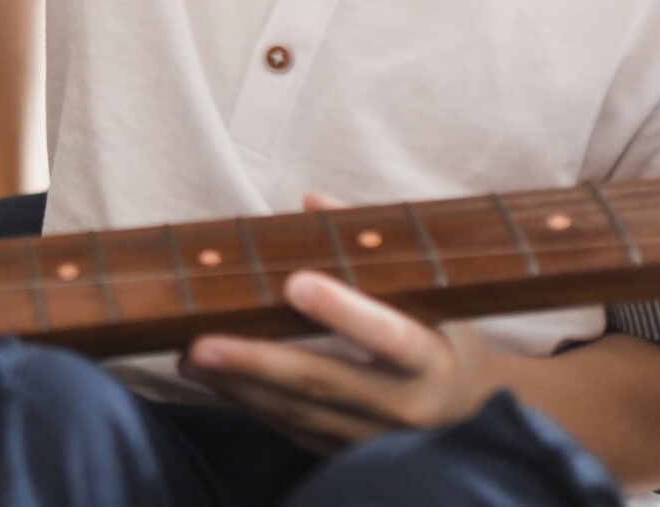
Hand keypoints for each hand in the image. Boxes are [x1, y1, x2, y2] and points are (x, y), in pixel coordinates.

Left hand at [179, 270, 494, 450]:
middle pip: (325, 382)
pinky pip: (295, 431)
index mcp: (433, 359)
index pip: (390, 335)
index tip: (295, 282)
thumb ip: (369, 248)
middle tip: (201, 342)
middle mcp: (407, 406)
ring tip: (189, 357)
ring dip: (240, 386)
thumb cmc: (441, 339)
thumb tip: (313, 202)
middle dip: (257, 362)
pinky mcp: (352, 456)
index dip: (343, 310)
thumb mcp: (427, 294)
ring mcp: (378, 439)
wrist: (470, 415)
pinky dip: (253, 406)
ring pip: (300, 413)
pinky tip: (218, 382)